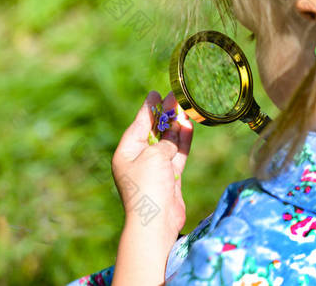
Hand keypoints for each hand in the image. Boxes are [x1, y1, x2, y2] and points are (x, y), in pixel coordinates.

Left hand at [111, 90, 193, 241]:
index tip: (155, 93)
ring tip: (184, 110)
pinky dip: (183, 143)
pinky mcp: (169, 178)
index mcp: (126, 153)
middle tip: (174, 98)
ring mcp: (155, 169)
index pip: (138, 124)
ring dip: (175, 127)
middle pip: (153, 132)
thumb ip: (164, 143)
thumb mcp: (153, 156)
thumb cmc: (148, 187)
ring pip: (167, 143)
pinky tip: (188, 128)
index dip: (148, 108)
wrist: (156, 222)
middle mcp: (139, 159)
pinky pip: (176, 155)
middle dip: (164, 115)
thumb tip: (172, 140)